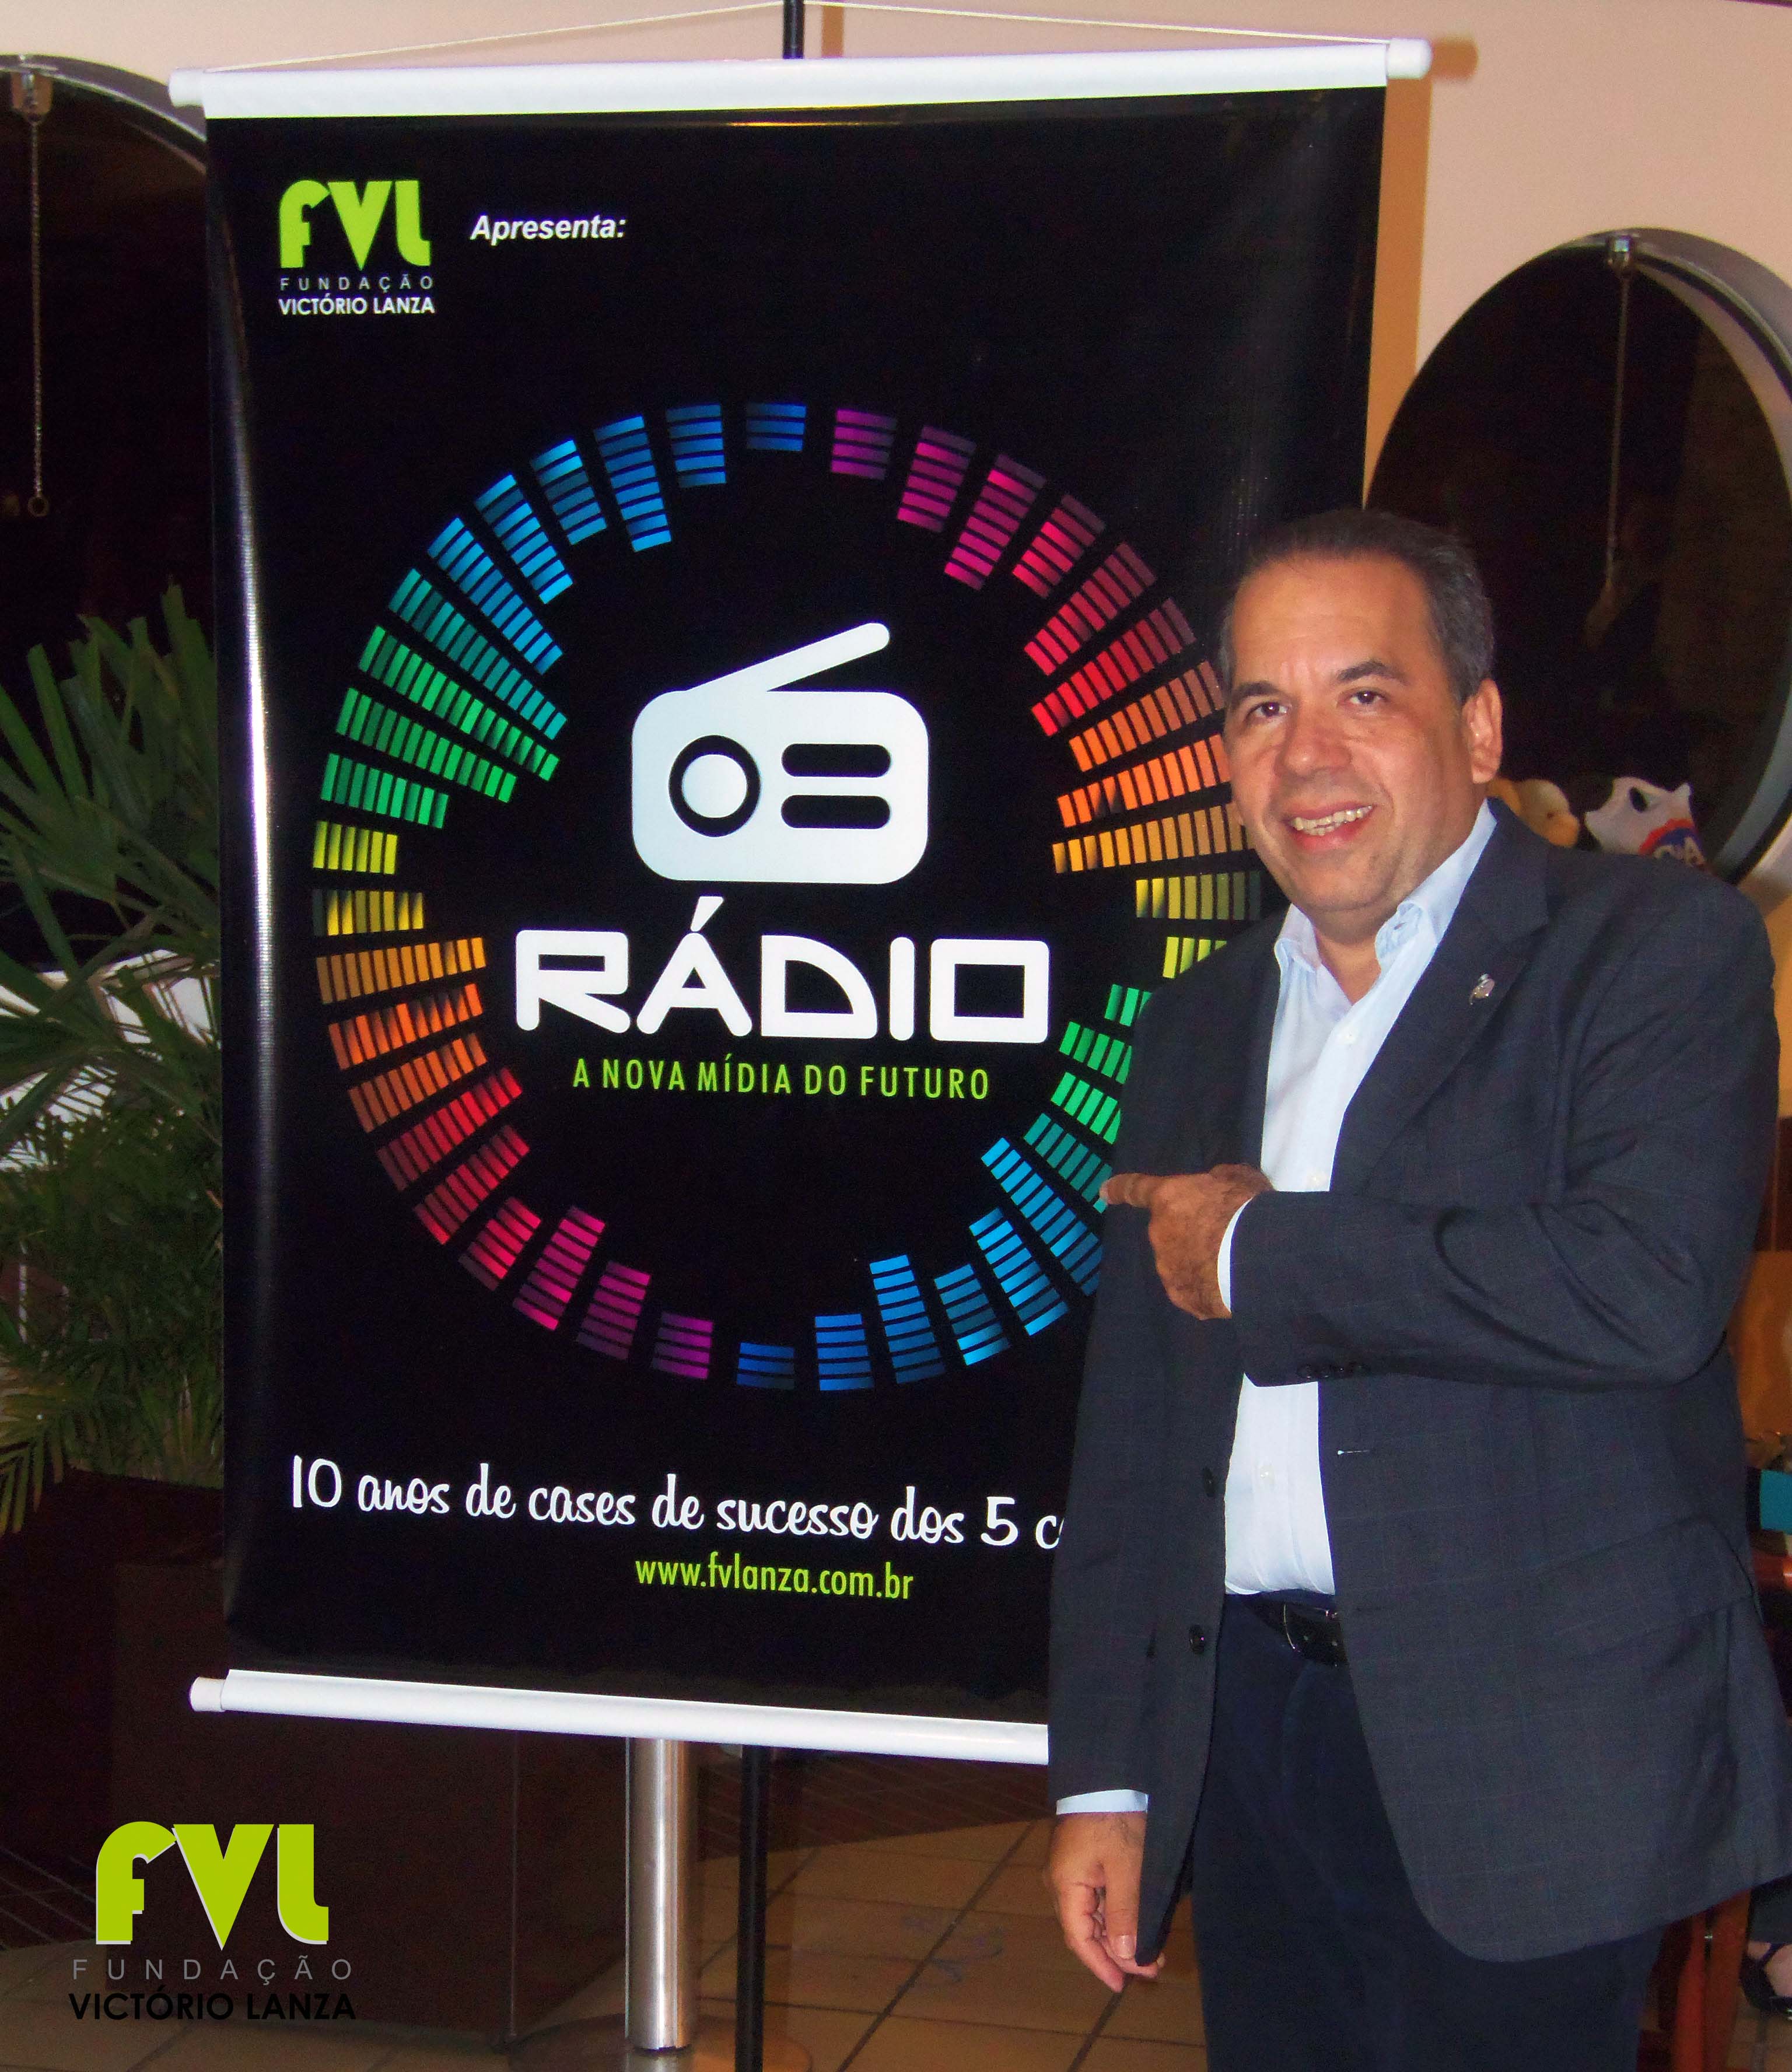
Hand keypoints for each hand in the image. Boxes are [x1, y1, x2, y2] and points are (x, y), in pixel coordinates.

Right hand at [1046, 1810, 1161, 1990]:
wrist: (1108, 1776)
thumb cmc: (1115, 1819)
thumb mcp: (1126, 1867)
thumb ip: (1125, 1913)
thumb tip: (1126, 1955)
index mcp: (1065, 1885)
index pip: (1079, 1938)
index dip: (1100, 1964)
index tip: (1122, 1985)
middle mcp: (1061, 1881)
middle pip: (1085, 1929)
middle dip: (1116, 1952)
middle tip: (1151, 1967)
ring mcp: (1070, 1869)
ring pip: (1092, 1915)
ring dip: (1118, 1934)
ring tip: (1150, 1950)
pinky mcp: (1082, 1859)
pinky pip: (1095, 1897)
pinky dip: (1115, 1914)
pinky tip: (1135, 1922)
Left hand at [1101, 1165, 1271, 1318]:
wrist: (1256, 1257)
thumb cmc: (1245, 1210)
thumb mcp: (1237, 1179)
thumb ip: (1217, 1180)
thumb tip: (1213, 1184)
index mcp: (1168, 1200)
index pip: (1136, 1189)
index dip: (1120, 1189)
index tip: (1105, 1192)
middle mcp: (1160, 1235)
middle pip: (1170, 1233)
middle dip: (1190, 1234)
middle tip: (1224, 1237)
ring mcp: (1168, 1270)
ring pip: (1181, 1264)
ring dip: (1199, 1263)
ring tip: (1232, 1264)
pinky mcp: (1184, 1298)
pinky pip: (1194, 1291)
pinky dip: (1208, 1289)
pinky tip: (1230, 1285)